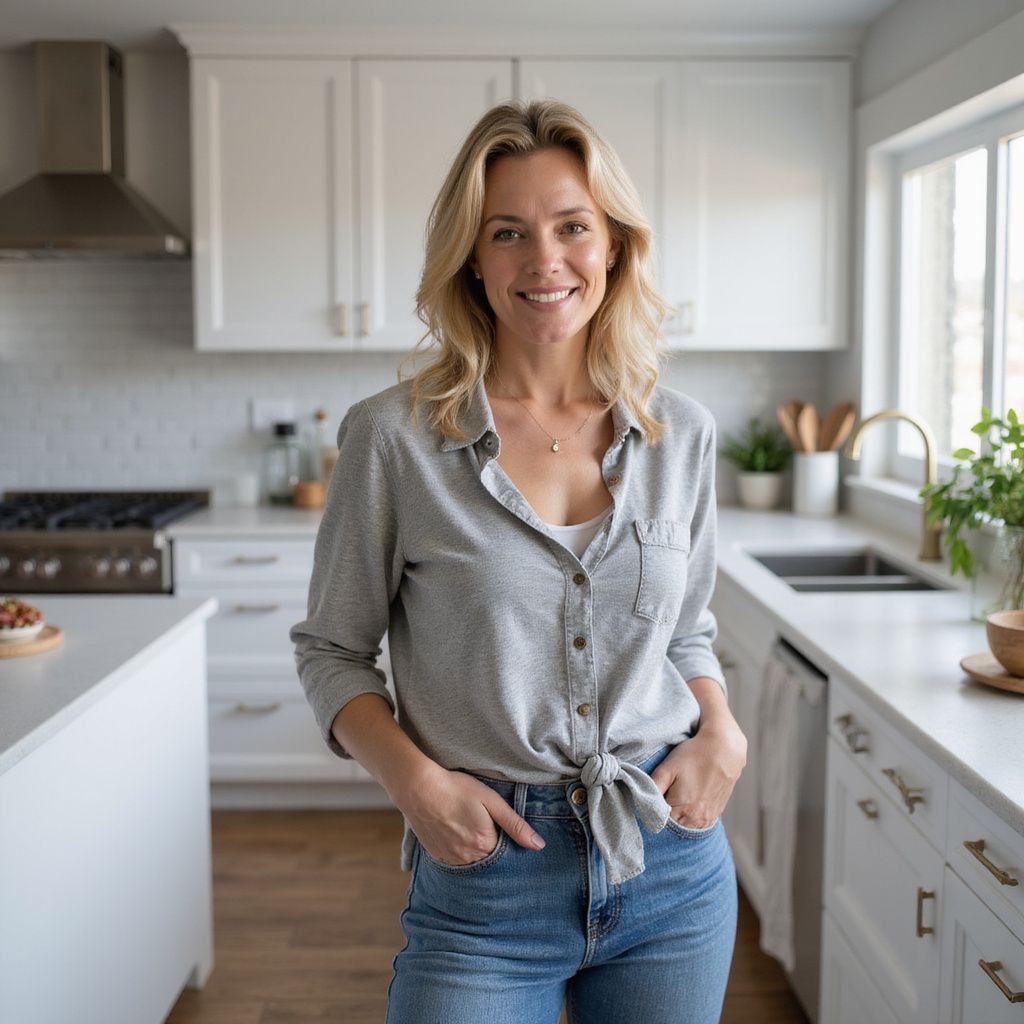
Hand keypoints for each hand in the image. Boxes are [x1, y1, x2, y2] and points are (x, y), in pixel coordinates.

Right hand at [393, 762, 545, 865]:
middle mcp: (468, 858)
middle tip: (481, 823)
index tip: (498, 826)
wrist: (419, 788)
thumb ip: (515, 824)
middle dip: (490, 847)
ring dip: (474, 851)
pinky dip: (458, 851)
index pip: (505, 853)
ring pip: (471, 862)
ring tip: (467, 827)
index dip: (505, 840)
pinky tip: (454, 833)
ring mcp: (450, 859)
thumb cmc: (456, 789)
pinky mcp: (436, 856)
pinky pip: (454, 861)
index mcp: (485, 844)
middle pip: (488, 860)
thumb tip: (539, 845)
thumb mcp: (490, 801)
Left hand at [650, 716, 746, 828]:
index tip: (656, 795)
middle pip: (673, 825)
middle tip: (668, 790)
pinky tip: (692, 794)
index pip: (659, 821)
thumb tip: (641, 803)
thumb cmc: (694, 755)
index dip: (654, 809)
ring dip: (679, 813)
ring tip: (682, 790)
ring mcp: (708, 818)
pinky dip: (691, 811)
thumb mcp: (667, 768)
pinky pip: (698, 819)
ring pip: (685, 823)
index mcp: (682, 811)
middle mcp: (697, 820)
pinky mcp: (716, 813)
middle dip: (666, 812)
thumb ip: (652, 788)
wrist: (724, 748)